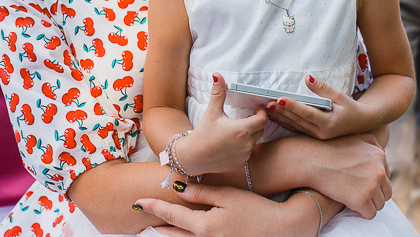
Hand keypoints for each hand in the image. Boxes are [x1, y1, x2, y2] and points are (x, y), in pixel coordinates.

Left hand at [136, 183, 300, 236]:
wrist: (281, 230)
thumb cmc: (256, 210)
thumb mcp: (228, 196)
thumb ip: (201, 194)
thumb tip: (177, 188)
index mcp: (204, 227)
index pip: (172, 215)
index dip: (154, 208)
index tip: (138, 202)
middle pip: (172, 234)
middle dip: (157, 225)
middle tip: (143, 215)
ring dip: (169, 233)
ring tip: (157, 225)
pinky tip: (182, 231)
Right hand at [178, 73, 267, 175]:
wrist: (192, 158)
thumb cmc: (202, 134)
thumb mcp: (212, 112)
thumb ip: (218, 93)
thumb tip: (217, 75)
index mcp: (241, 130)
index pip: (263, 120)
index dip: (261, 112)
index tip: (256, 108)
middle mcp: (246, 144)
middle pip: (260, 129)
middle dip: (256, 122)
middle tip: (247, 116)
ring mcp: (244, 156)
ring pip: (255, 141)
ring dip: (251, 134)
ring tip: (238, 129)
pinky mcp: (241, 164)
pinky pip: (249, 152)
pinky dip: (245, 145)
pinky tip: (233, 142)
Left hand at [266, 75, 364, 140]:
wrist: (360, 123)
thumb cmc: (350, 108)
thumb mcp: (340, 96)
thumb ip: (322, 88)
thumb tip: (307, 78)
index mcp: (329, 123)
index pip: (307, 113)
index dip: (293, 106)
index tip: (280, 99)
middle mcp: (321, 133)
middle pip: (298, 120)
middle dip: (282, 111)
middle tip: (268, 102)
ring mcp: (316, 136)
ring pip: (295, 125)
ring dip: (280, 117)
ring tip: (267, 108)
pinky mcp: (313, 136)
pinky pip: (296, 128)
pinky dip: (285, 121)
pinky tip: (274, 116)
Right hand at [290, 132, 391, 218]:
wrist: (310, 160)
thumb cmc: (328, 149)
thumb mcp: (355, 137)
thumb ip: (372, 144)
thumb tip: (382, 154)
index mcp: (379, 154)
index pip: (385, 175)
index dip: (372, 181)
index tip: (359, 182)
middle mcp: (379, 169)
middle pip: (386, 191)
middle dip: (374, 194)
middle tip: (357, 192)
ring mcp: (372, 185)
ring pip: (380, 204)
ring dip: (368, 204)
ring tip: (352, 198)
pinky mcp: (362, 199)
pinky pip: (370, 214)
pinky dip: (361, 212)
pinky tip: (349, 205)